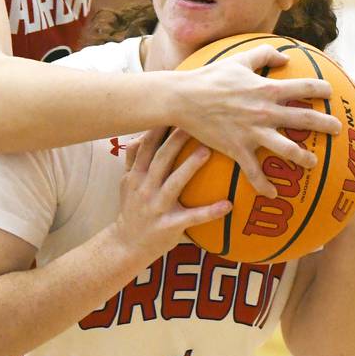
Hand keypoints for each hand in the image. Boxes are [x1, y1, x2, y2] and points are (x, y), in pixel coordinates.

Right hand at [113, 127, 231, 261]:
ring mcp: (156, 208)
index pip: (146, 147)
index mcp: (136, 176)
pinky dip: (210, 211)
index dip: (158, 128)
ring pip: (174, 183)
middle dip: (176, 140)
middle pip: (161, 159)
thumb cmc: (131, 210)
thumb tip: (138, 134)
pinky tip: (228, 204)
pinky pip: (193, 218)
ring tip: (208, 151)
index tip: (173, 110)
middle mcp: (144, 189)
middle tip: (196, 122)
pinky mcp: (169, 226)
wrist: (126, 246)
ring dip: (190, 166)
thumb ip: (132, 159)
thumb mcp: (126, 183)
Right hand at [176, 44, 340, 197]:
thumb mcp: (238, 60)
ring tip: (313, 163)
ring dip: (304, 158)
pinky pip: (255, 172)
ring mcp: (253, 132)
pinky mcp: (238, 149)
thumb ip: (263, 55)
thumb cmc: (210, 77)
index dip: (322, 90)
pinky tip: (273, 194)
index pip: (305, 87)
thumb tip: (284, 56)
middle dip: (326, 125)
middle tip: (338, 130)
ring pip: (288, 150)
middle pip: (305, 119)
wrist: (184, 98)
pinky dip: (265, 185)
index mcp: (267, 88)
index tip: (332, 94)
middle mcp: (265, 111)